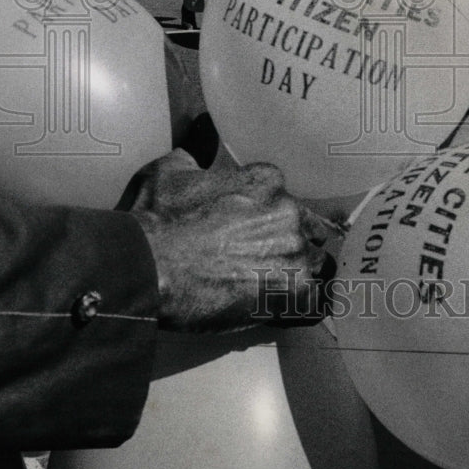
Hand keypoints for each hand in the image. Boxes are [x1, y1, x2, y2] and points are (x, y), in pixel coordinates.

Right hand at [120, 152, 329, 332]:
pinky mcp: (293, 288)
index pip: (285, 198)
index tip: (258, 232)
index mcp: (265, 181)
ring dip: (300, 276)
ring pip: (318, 264)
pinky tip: (291, 312)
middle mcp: (288, 210)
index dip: (271, 217)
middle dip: (293, 245)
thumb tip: (190, 157)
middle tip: (269, 263)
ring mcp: (294, 249)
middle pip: (309, 230)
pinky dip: (306, 309)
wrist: (151, 265)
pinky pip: (318, 302)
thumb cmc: (158, 221)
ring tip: (280, 290)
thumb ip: (190, 160)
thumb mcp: (168, 172)